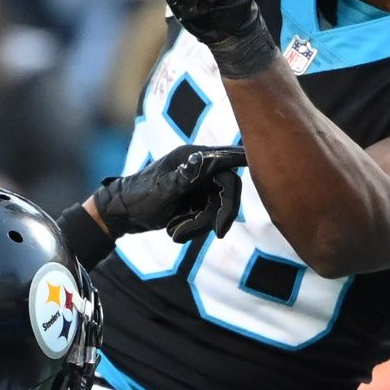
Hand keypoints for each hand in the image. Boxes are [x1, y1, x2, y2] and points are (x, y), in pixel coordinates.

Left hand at [92, 144, 246, 240]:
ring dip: (199, 225)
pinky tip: (174, 231)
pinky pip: (207, 216)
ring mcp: (199, 184)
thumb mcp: (160, 190)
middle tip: (219, 234)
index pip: (227, 156)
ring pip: (217, 207)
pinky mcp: (196, 199)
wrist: (121, 214)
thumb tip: (200, 159)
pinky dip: (193, 227)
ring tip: (174, 234)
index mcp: (192, 156)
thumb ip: (183, 177)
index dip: (246, 158)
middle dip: (222, 212)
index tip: (267, 161)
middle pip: (229, 188)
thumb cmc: (137, 196)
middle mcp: (199, 168)